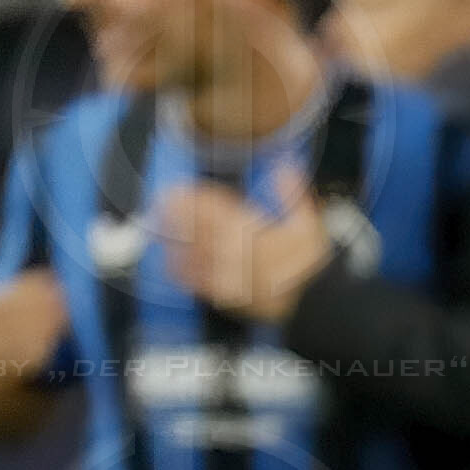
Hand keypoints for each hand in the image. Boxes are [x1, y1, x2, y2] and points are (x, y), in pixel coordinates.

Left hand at [154, 165, 334, 321]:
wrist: (313, 303)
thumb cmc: (311, 264)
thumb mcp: (310, 224)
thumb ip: (294, 195)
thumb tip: (286, 166)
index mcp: (253, 231)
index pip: (216, 210)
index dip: (194, 199)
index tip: (177, 190)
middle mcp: (236, 252)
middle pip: (198, 230)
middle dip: (176, 216)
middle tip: (157, 203)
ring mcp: (228, 275)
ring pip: (193, 255)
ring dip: (172, 241)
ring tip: (156, 228)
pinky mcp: (226, 296)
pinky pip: (197, 283)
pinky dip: (181, 273)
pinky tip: (168, 263)